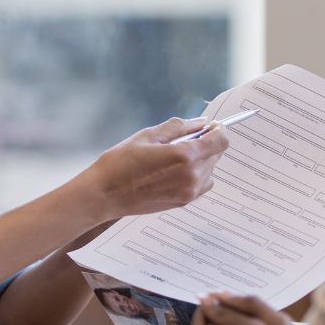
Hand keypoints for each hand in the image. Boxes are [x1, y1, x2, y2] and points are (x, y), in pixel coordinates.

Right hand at [77, 117, 228, 221]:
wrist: (105, 195)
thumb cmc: (119, 164)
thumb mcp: (146, 136)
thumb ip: (177, 127)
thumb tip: (200, 122)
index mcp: (184, 156)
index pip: (220, 141)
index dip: (218, 130)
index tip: (210, 126)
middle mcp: (192, 176)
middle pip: (216, 155)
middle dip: (206, 143)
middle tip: (184, 139)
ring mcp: (189, 192)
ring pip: (210, 170)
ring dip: (201, 160)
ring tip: (175, 157)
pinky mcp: (183, 202)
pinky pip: (201, 184)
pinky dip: (196, 174)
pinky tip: (173, 171)